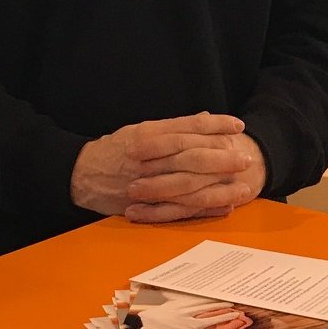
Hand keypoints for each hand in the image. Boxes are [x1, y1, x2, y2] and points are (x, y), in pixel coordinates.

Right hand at [126, 128, 265, 223]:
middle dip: (221, 157)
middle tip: (245, 158)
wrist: (82, 176)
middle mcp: (146, 159)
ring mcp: (146, 184)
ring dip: (218, 186)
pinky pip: (179, 209)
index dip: (214, 126)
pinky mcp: (145, 207)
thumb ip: (172, 126)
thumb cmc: (114, 149)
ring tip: (242, 186)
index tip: (237, 125)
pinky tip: (224, 206)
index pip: (186, 128)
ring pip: (188, 185)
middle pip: (190, 156)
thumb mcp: (140, 129)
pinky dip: (203, 209)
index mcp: (146, 136)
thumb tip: (204, 118)